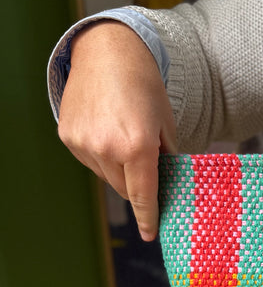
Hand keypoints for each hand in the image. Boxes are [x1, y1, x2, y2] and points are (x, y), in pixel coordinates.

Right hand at [58, 21, 176, 240]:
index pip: (143, 195)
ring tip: (125, 139)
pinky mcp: (69, 136)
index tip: (151, 234)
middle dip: (137, 184)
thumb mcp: (165, 122)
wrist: (107, 51)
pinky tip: (108, 131)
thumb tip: (169, 184)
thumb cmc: (144, 85)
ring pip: (106, 176)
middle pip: (124, 188)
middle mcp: (107, 148)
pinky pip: (89, 161)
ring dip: (118, 169)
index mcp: (137, 146)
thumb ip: (167, 157)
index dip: (148, 216)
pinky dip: (101, 155)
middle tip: (146, 167)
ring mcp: (84, 143)